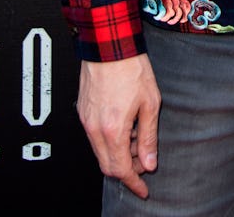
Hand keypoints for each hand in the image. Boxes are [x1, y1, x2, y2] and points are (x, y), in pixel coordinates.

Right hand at [78, 54, 160, 198]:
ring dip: (119, 152)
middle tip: (144, 161)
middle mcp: (95, 129)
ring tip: (138, 134)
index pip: (120, 170)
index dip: (134, 182)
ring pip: (100, 151)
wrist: (109, 44)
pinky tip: (126, 124)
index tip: (143, 189)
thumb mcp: (150, 103)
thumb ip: (148, 136)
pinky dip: (110, 139)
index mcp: (112, 130)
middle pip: (107, 165)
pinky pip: (95, 136)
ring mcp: (86, 120)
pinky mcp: (83, 111)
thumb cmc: (131, 67)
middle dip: (127, 169)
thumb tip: (149, 161)